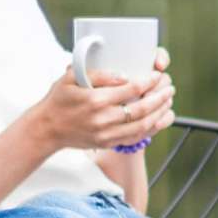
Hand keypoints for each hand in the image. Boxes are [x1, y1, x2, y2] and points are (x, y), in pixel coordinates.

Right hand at [32, 60, 174, 152]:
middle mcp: (102, 119)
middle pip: (141, 109)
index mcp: (95, 100)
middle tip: (170, 87)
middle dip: (160, 98)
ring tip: (169, 102)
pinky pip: (135, 138)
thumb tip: (124, 76)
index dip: (149, 82)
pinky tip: (161, 119)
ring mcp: (106, 134)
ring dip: (159, 114)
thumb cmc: (59, 99)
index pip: (131, 90)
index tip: (158, 75)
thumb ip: (98, 74)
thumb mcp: (71, 77)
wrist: (47, 128)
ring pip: (142, 125)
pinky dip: (151, 129)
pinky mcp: (107, 143)